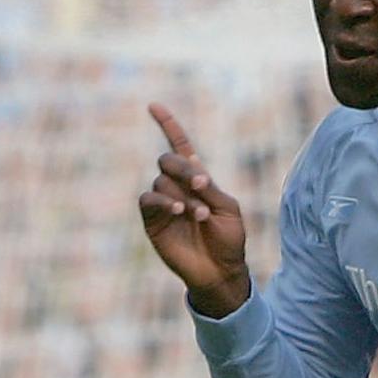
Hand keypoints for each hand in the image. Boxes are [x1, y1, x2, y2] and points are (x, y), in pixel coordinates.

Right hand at [139, 103, 250, 317]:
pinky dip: (163, 202)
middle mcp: (178, 188)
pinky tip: (179, 211)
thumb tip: (192, 165)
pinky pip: (148, 200)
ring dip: (182, 195)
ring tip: (199, 215)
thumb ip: (209, 187)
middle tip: (200, 185)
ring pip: (161, 182)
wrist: (221, 271)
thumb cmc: (229, 240)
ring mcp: (164, 204)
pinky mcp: (153, 222)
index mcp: (198, 179)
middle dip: (182, 168)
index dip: (168, 125)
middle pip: (167, 160)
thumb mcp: (228, 209)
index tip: (153, 106)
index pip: (180, 146)